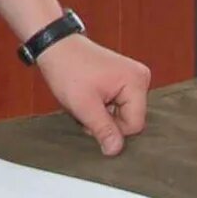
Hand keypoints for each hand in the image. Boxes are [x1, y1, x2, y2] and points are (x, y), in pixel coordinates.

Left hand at [36, 33, 150, 154]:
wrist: (55, 46)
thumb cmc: (68, 70)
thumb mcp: (84, 106)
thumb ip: (104, 130)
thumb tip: (115, 151)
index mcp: (136, 82)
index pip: (134, 125)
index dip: (111, 129)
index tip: (89, 117)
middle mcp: (140, 78)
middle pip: (129, 119)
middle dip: (105, 121)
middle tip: (85, 109)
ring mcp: (133, 77)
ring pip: (122, 114)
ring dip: (101, 114)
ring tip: (85, 100)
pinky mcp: (123, 79)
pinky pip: (118, 104)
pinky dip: (102, 106)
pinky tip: (89, 96)